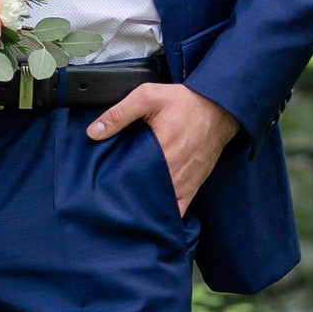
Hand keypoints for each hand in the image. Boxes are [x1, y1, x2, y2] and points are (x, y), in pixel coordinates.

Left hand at [88, 79, 238, 213]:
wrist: (219, 109)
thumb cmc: (185, 103)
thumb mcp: (149, 97)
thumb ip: (120, 113)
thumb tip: (93, 132)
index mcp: (161, 152)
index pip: (129, 178)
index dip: (113, 183)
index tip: (101, 183)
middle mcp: (173, 173)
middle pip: (141, 195)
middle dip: (124, 196)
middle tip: (109, 193)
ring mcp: (183, 184)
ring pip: (157, 206)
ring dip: (142, 206)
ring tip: (125, 202)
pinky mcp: (192, 188)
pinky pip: (177, 211)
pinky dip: (163, 214)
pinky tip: (149, 212)